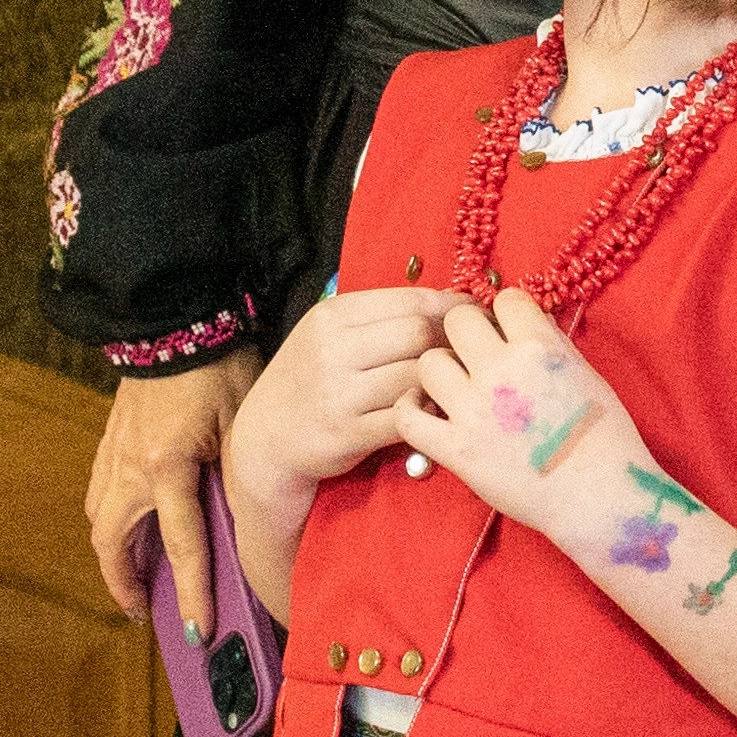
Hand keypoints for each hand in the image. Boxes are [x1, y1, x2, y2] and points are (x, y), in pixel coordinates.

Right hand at [84, 352, 260, 634]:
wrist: (175, 318)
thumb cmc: (218, 366)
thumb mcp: (240, 421)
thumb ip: (235, 473)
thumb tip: (242, 521)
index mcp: (167, 467)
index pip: (181, 547)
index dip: (190, 594)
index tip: (197, 632)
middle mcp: (130, 468)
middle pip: (113, 545)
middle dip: (126, 584)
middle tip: (146, 610)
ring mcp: (113, 454)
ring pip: (99, 521)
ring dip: (113, 554)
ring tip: (133, 577)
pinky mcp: (110, 440)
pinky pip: (99, 492)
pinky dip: (109, 518)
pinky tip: (124, 525)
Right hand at [224, 288, 468, 531]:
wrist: (266, 436)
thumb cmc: (310, 378)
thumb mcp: (330, 334)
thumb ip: (380, 317)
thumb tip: (451, 302)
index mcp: (332, 316)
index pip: (411, 300)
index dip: (451, 307)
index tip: (471, 315)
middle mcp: (332, 350)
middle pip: (419, 334)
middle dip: (450, 342)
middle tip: (464, 352)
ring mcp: (338, 394)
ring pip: (417, 375)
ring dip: (441, 379)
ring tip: (450, 381)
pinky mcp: (347, 434)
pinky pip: (406, 416)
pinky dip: (425, 412)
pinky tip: (429, 409)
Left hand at [396, 292, 639, 533]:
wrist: (598, 496)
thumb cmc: (605, 438)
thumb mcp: (588, 374)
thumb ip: (551, 344)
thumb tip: (526, 323)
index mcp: (540, 347)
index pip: (506, 299)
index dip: (506, 313)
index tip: (508, 331)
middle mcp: (501, 370)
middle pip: (459, 321)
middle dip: (468, 333)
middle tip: (476, 355)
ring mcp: (473, 410)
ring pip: (429, 363)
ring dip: (441, 370)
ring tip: (455, 387)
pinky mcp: (455, 449)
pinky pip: (408, 417)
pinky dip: (412, 410)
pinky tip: (428, 412)